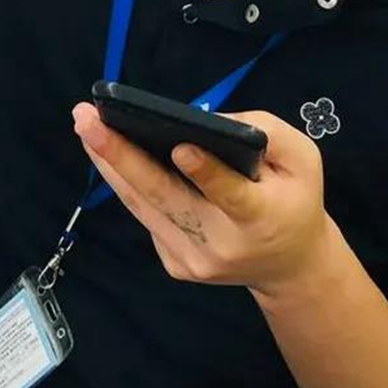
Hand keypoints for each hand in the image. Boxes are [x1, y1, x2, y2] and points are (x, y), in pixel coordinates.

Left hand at [72, 104, 330, 294]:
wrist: (289, 267)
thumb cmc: (295, 200)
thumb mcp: (303, 160)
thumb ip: (266, 133)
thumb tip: (207, 122)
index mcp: (261, 218)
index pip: (231, 195)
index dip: (206, 173)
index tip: (180, 147)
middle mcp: (222, 245)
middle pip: (165, 198)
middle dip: (121, 156)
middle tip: (87, 120)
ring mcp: (194, 260)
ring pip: (144, 206)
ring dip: (109, 163)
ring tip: (84, 126)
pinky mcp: (176, 265)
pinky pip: (148, 215)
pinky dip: (127, 183)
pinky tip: (108, 153)